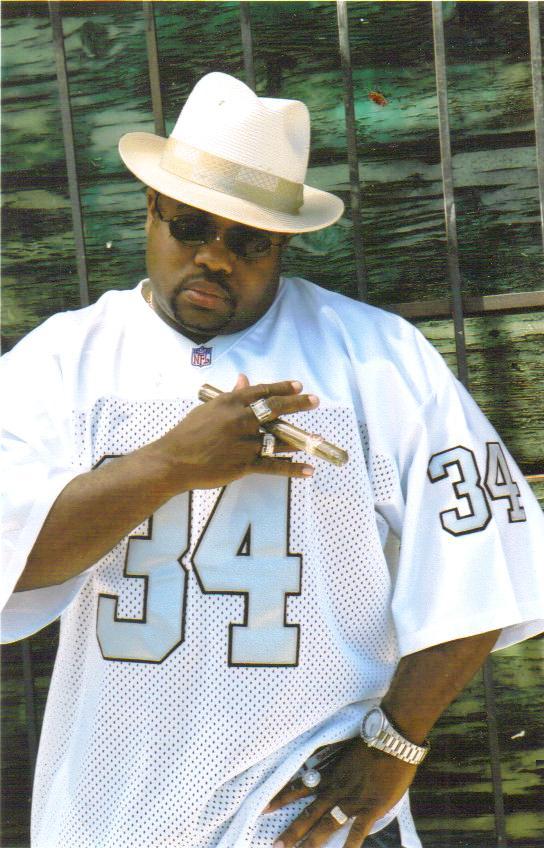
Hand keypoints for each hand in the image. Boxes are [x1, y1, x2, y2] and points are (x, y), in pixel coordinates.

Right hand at [153, 374, 318, 490]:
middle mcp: (240, 419)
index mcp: (230, 402)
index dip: (282, 388)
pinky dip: (293, 468)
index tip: (299, 387)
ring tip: (318, 439)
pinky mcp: (244, 464)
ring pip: (279, 440)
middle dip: (298, 405)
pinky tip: (308, 469)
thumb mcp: (208, 409)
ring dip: (301, 439)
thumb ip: (230, 396)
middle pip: (275, 409)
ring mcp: (243, 442)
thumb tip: (244, 380)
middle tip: (315, 401)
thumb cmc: (187, 433)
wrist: (174, 460)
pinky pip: (273, 465)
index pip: (262, 391)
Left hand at [266, 738, 417, 847]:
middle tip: (276, 845)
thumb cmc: (370, 740)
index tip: (264, 808)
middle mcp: (336, 789)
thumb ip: (335, 763)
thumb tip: (326, 768)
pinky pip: (358, 830)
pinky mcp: (371, 808)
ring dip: (312, 841)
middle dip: (292, 831)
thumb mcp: (345, 750)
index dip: (281, 798)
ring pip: (327, 824)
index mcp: (330, 774)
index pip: (300, 787)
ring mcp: (352, 800)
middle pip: (309, 813)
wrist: (391, 739)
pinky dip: (350, 845)